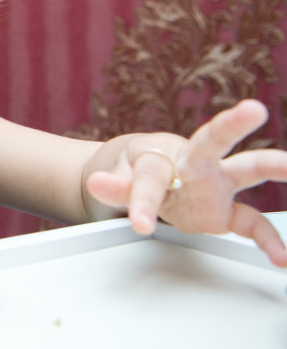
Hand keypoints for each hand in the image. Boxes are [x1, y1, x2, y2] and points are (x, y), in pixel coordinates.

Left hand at [86, 99, 286, 265]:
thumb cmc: (139, 168)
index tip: (140, 223)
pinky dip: (267, 239)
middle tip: (252, 109)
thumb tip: (97, 182)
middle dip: (230, 124)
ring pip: (247, 168)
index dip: (142, 200)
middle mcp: (195, 163)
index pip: (152, 176)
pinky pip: (251, 222)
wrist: (152, 174)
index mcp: (162, 154)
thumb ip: (114, 184)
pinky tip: (280, 255)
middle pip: (212, 140)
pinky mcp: (227, 209)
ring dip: (272, 164)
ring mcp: (216, 183)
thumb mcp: (120, 176)